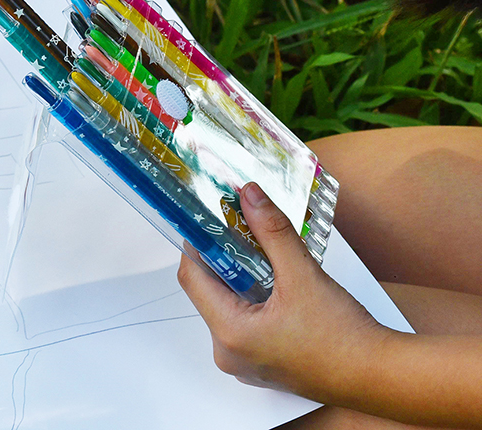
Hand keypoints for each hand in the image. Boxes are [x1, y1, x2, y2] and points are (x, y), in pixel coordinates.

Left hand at [177, 182, 391, 404]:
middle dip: (225, 258)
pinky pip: (244, 322)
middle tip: (243, 229)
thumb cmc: (345, 338)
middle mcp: (228, 352)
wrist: (382, 377)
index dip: (199, 243)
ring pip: (228, 305)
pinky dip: (254, 299)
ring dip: (241, 277)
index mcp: (229, 334)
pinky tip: (277, 284)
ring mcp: (244, 361)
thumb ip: (272, 232)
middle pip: (209, 290)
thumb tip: (250, 197)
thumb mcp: (303, 275)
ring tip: (265, 255)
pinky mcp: (261, 362)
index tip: (210, 218)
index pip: (192, 277)